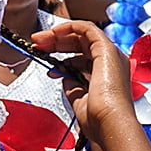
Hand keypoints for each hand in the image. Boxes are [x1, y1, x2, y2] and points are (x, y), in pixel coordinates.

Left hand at [31, 20, 133, 138]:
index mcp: (108, 74)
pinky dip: (69, 27)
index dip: (61, 55)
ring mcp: (111, 54)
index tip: (44, 56)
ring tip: (40, 39)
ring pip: (83, 33)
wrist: (109, 123)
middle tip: (37, 44)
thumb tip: (63, 74)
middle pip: (81, 43)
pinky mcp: (107, 49)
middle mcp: (112, 62)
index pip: (83, 57)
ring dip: (59, 34)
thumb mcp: (78, 98)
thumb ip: (72, 83)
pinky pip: (87, 28)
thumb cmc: (98, 119)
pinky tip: (54, 33)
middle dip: (56, 42)